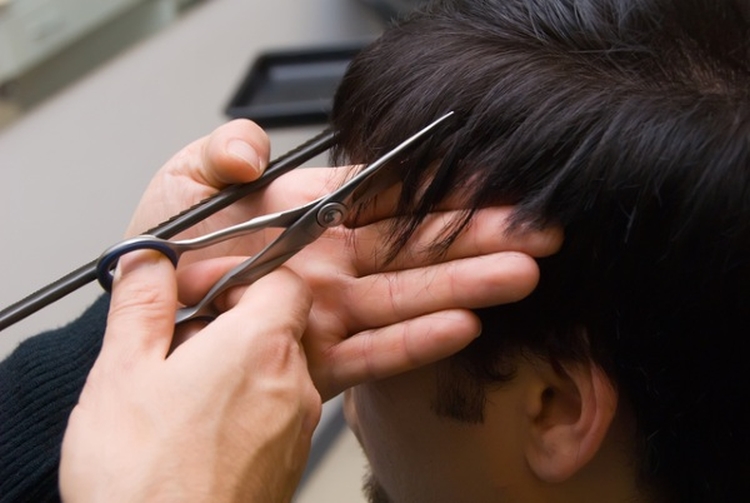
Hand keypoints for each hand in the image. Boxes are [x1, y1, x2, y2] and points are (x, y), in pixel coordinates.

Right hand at [60, 250, 319, 502]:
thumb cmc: (145, 478)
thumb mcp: (123, 371)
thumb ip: (143, 304)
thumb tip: (149, 262)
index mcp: (259, 346)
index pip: (284, 279)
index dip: (243, 275)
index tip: (204, 290)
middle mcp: (294, 382)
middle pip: (279, 324)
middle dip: (232, 322)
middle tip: (181, 342)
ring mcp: (297, 424)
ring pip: (277, 368)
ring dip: (238, 365)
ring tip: (183, 392)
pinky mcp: (290, 459)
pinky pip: (278, 409)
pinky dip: (248, 403)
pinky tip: (201, 428)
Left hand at [127, 120, 562, 400]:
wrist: (143, 319)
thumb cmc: (163, 250)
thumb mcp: (184, 183)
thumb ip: (221, 153)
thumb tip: (252, 147)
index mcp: (311, 213)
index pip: (387, 195)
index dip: (438, 187)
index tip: (488, 181)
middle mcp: (332, 261)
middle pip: (415, 246)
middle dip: (478, 237)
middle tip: (535, 231)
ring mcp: (329, 310)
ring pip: (409, 296)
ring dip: (467, 285)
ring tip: (520, 274)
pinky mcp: (317, 357)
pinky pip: (375, 350)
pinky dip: (417, 341)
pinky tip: (463, 327)